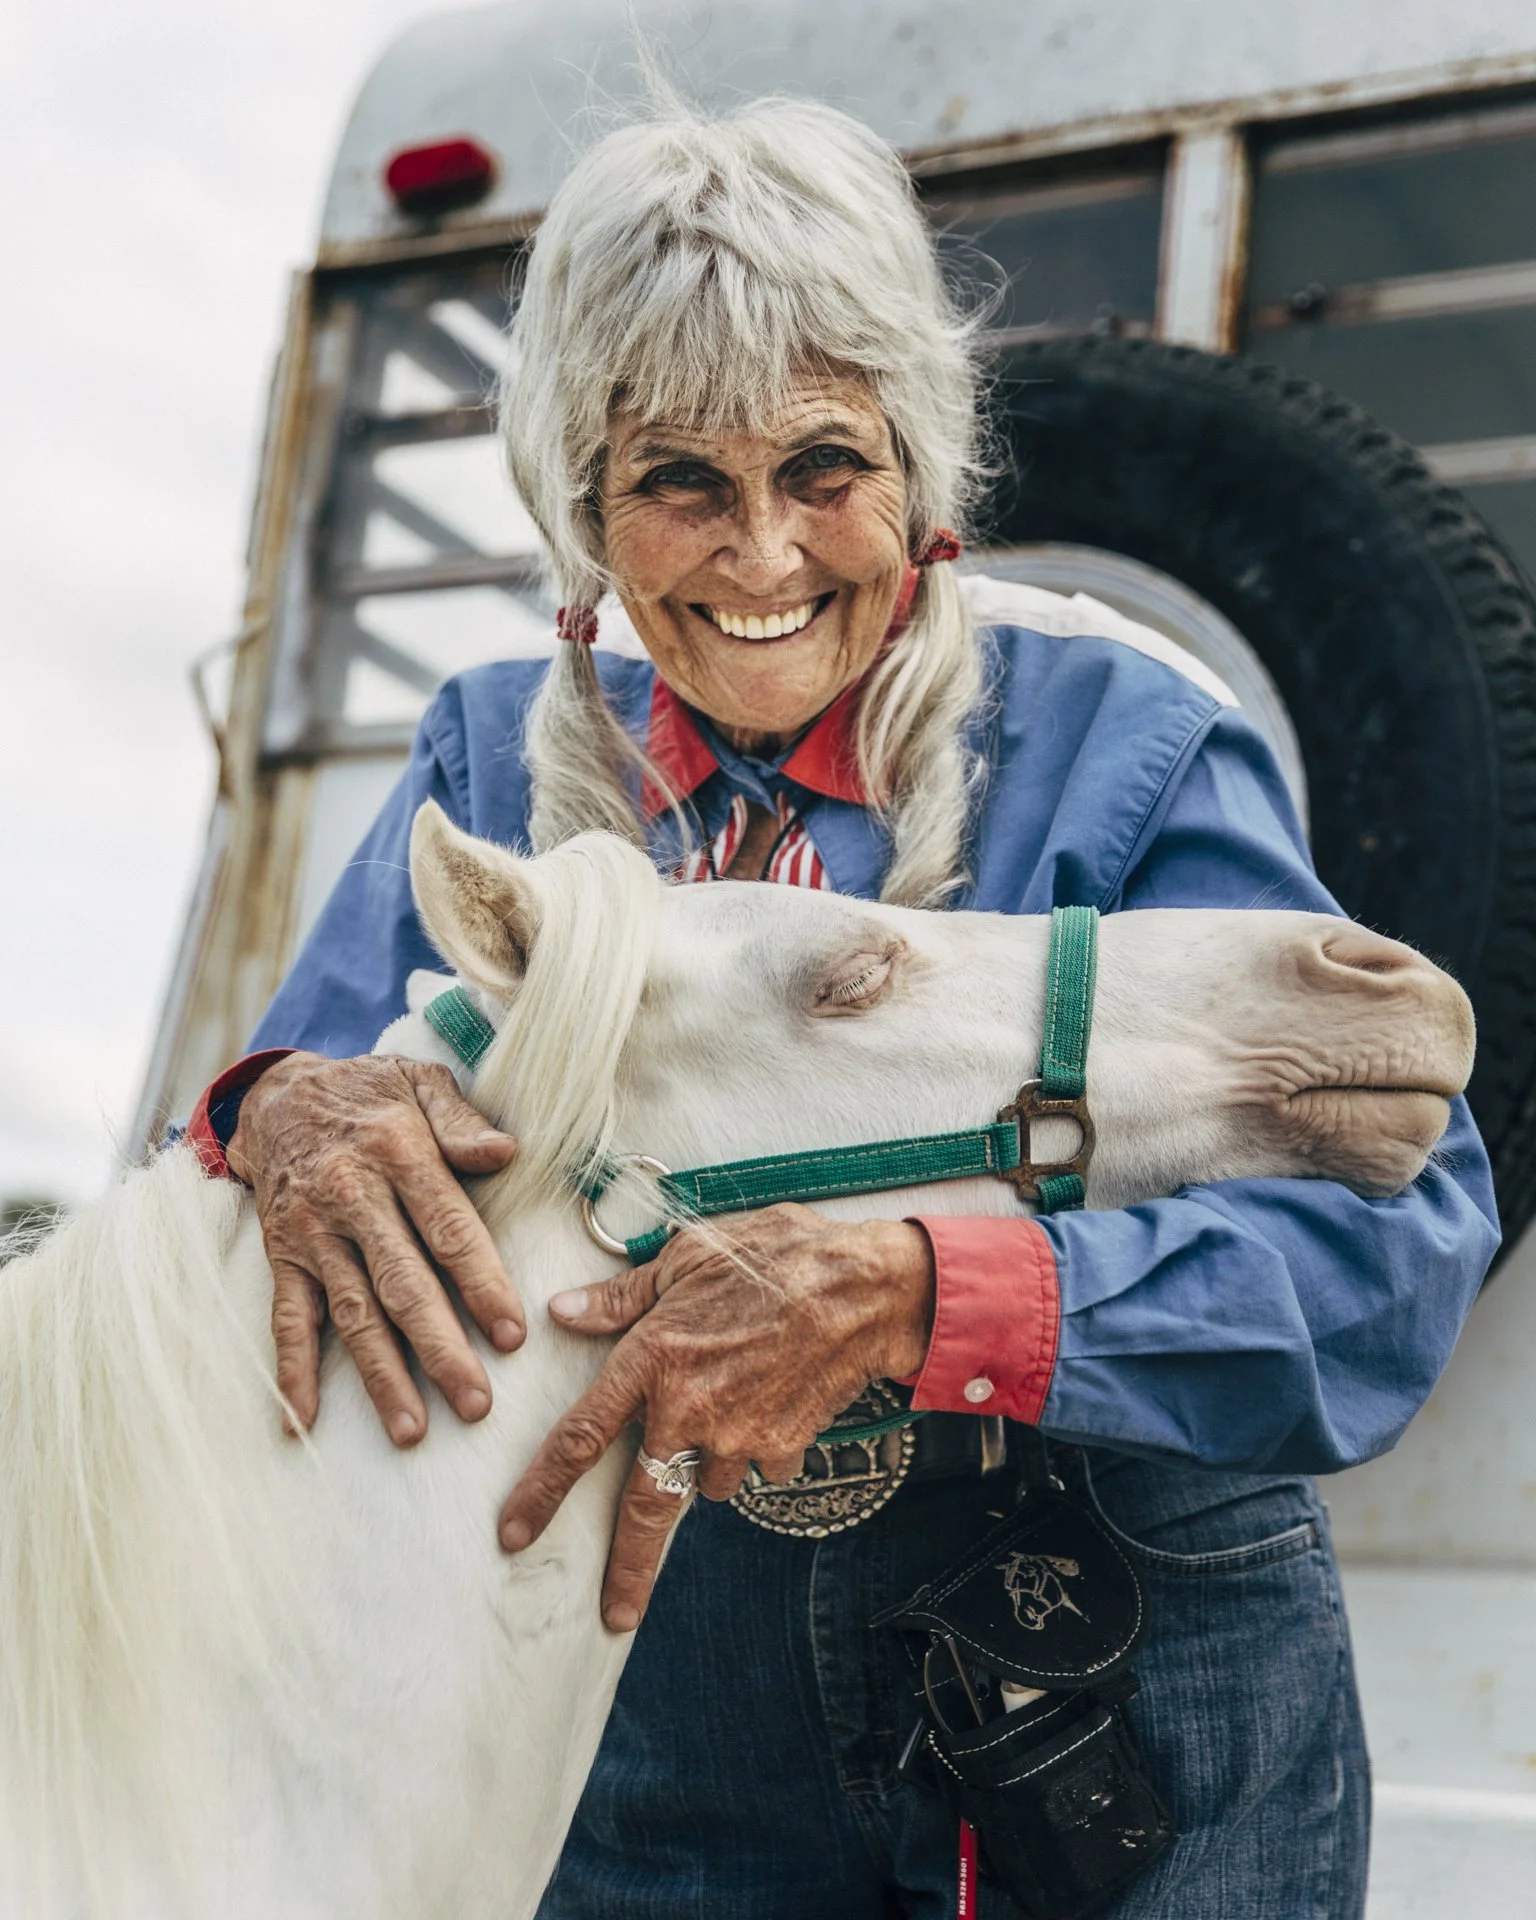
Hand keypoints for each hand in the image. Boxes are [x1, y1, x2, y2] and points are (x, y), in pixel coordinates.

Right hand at [227, 1051, 522, 1444]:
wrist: (277, 1095)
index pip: (448, 1227)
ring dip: (380, 1376)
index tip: (513, 1333)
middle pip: (402, 1283)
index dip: (481, 1282)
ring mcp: (312, 1232)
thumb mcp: (419, 1083)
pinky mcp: (281, 1255)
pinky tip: (305, 1421)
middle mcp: (352, 1197)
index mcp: (398, 1153)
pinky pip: (286, 1319)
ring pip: (351, 1314)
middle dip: (440, 1348)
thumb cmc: (370, 1094)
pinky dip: (293, 1372)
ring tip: (411, 1431)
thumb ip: (462, 1121)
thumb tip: (507, 1151)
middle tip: (475, 1403)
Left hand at [498, 1205, 933, 1629]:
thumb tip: (564, 1312)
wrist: (865, 1288)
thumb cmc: (775, 1256)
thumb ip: (622, 1298)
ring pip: (709, 1477)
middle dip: (628, 1568)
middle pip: (645, 1508)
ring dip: (708, 1460)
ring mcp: (740, 1438)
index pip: (580, 1438)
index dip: (542, 1490)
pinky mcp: (784, 1448)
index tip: (514, 1533)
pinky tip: (772, 1397)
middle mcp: (689, 1412)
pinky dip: (758, 1445)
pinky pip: (759, 1464)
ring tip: (732, 1400)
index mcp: (652, 1361)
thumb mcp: (687, 1257)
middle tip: (615, 1614)